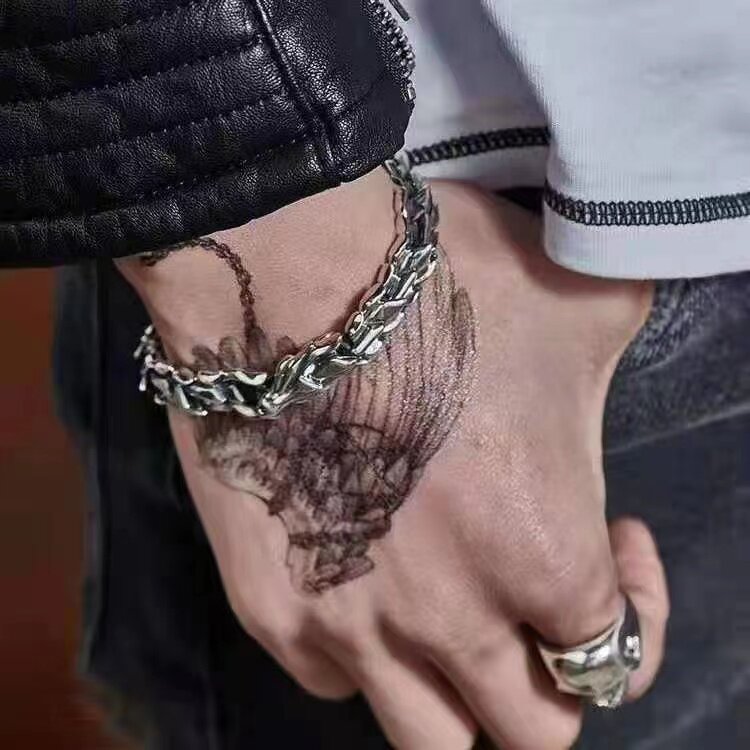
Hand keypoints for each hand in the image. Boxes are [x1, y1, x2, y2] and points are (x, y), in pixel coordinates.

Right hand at [118, 169, 668, 749]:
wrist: (284, 268)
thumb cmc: (443, 281)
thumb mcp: (587, 306)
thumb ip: (620, 377)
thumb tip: (601, 398)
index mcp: (541, 557)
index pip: (612, 660)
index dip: (635, 610)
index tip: (615, 535)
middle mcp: (446, 619)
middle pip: (528, 733)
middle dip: (551, 677)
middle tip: (535, 593)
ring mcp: (345, 624)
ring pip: (427, 736)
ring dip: (457, 691)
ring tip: (452, 611)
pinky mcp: (265, 605)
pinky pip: (333, 676)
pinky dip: (364, 650)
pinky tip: (363, 571)